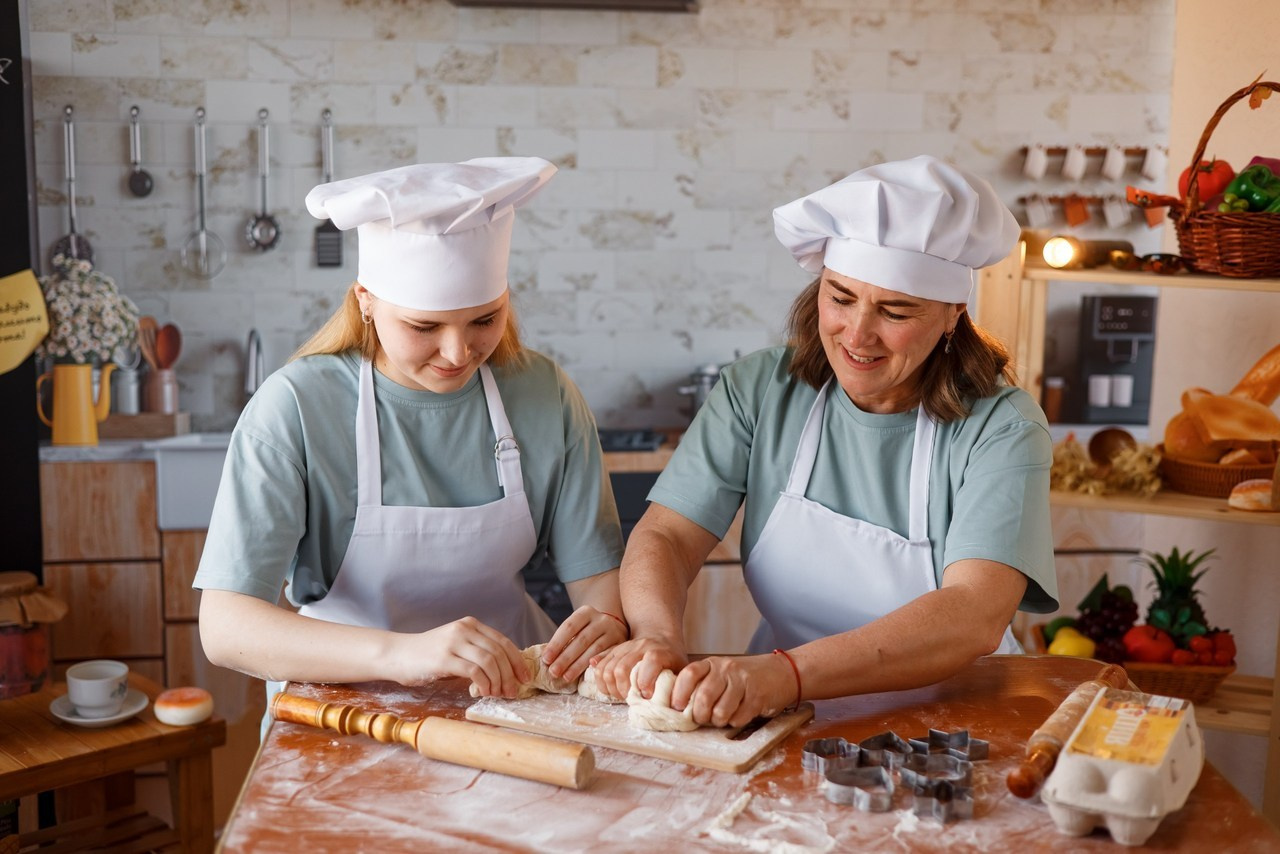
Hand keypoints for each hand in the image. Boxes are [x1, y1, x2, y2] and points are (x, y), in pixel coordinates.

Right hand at [404, 616, 529, 697]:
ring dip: (499, 681)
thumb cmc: (428, 655)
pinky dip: (484, 684)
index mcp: (470, 625)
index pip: (503, 641)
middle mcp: (464, 630)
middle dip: (510, 674)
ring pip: (489, 661)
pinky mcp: (444, 658)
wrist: (397, 655)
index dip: (517, 661)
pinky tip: (483, 692)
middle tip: (513, 691)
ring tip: (499, 694)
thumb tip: (505, 672)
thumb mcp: (456, 646)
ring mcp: (454, 642)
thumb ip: (476, 652)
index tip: (525, 677)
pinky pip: (474, 671)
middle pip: (499, 652)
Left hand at [542, 606, 628, 681]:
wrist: (615, 627)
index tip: (546, 659)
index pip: (569, 627)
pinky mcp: (621, 643)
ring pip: (594, 650)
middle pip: (581, 640)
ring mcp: (613, 631)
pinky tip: (586, 675)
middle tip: (553, 671)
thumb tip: (547, 659)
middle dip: (566, 657)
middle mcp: (601, 619)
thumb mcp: (579, 627)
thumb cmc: (589, 631)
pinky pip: (607, 656)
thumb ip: (566, 639)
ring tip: (565, 677)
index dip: (556, 643)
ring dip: (578, 665)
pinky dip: (595, 666)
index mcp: (586, 612)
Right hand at [591, 636, 686, 700]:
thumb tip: (675, 708)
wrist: (660, 636)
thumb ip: (678, 686)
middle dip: (624, 690)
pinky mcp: (613, 651)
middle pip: (622, 668)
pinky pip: (599, 668)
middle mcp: (640, 647)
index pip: (652, 661)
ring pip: (607, 670)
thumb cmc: (672, 658)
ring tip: (621, 696)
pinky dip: (601, 683)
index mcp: (660, 651)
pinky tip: (611, 689)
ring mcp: (624, 648)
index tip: (647, 696)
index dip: (647, 680)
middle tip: (631, 700)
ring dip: (611, 689)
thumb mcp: (681, 669)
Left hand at [671, 654, 797, 728]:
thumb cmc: (746, 677)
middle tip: (703, 719)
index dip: (679, 693)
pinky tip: (741, 713)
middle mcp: (727, 669)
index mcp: (713, 664)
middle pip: (703, 698)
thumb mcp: (722, 673)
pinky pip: (738, 718)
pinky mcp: (757, 696)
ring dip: (719, 721)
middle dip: (700, 716)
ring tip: (724, 716)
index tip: (677, 707)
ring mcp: (743, 682)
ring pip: (720, 712)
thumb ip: (704, 684)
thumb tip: (681, 708)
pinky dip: (736, 721)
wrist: (783, 672)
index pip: (689, 674)